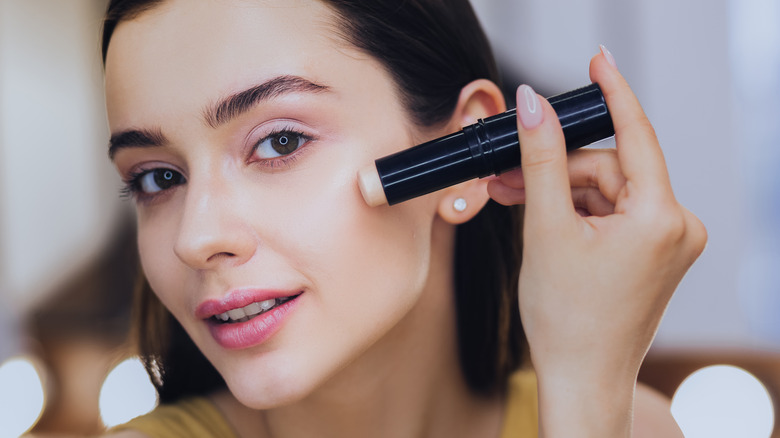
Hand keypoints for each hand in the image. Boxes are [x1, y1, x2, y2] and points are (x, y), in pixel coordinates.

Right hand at [487, 50, 706, 436]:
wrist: (580, 377)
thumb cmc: (567, 318)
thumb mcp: (546, 228)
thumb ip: (541, 159)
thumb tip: (534, 105)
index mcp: (661, 218)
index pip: (635, 135)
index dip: (613, 92)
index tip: (598, 60)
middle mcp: (677, 226)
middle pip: (608, 168)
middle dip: (556, 170)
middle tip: (507, 176)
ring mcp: (668, 241)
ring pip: (606, 190)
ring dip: (560, 192)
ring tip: (516, 204)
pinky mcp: (654, 252)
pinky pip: (612, 211)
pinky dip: (576, 211)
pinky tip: (543, 220)